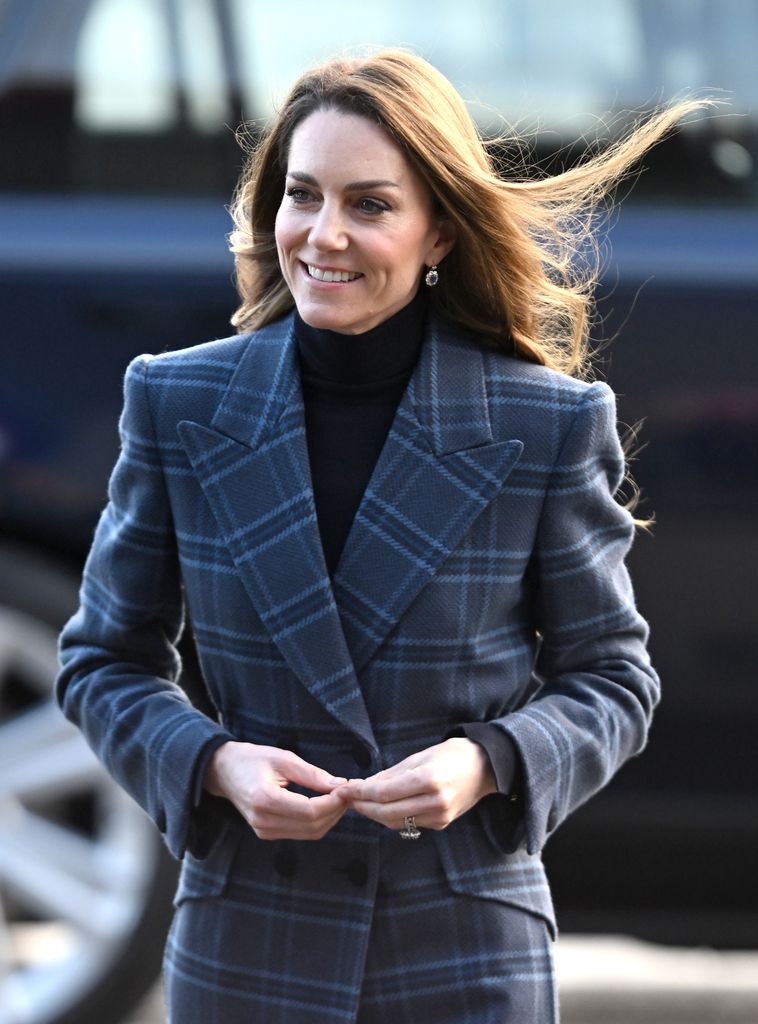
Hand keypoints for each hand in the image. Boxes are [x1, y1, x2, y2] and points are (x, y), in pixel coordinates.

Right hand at [204, 741, 347, 839]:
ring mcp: (264, 831)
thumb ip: (313, 774)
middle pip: (313, 826)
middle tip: (347, 793)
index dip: (333, 802)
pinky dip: (317, 822)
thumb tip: (340, 785)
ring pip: (310, 833)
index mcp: (265, 799)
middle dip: (335, 811)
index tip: (346, 789)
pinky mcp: (267, 834)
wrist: (224, 771)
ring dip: (329, 818)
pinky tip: (325, 805)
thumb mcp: (284, 758)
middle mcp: (263, 821)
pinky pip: (301, 833)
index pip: (310, 811)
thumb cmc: (253, 759)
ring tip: (339, 798)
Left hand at [335, 738, 496, 831]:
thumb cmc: (451, 755)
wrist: (485, 767)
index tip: (344, 790)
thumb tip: (364, 785)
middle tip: (346, 799)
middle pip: (386, 812)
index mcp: (428, 780)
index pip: (384, 793)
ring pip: (395, 822)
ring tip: (360, 803)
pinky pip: (409, 824)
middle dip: (363, 807)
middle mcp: (434, 802)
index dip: (360, 793)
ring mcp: (439, 817)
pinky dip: (392, 817)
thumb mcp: (419, 757)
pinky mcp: (441, 825)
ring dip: (374, 814)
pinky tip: (382, 808)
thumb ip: (391, 774)